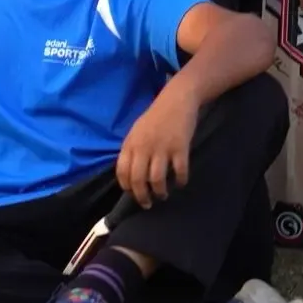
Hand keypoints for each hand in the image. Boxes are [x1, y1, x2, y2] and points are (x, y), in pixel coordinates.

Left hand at [117, 82, 198, 207]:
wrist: (177, 99)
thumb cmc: (156, 116)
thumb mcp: (137, 131)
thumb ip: (132, 150)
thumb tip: (130, 174)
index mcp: (131, 143)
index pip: (122, 172)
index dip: (127, 187)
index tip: (133, 193)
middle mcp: (143, 147)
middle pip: (138, 180)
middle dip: (142, 196)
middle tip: (147, 204)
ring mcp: (162, 148)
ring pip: (157, 179)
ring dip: (160, 192)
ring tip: (163, 195)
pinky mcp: (180, 148)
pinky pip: (179, 172)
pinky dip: (180, 181)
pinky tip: (180, 182)